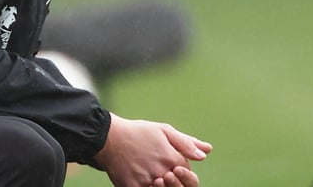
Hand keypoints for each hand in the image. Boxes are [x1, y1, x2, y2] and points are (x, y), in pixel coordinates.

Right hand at [95, 114, 211, 186]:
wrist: (107, 137)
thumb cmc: (137, 132)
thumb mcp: (163, 130)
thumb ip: (186, 142)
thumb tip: (206, 152)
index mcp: (173, 158)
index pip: (187, 173)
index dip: (180, 169)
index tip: (167, 162)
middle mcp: (162, 171)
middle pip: (177, 185)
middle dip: (172, 180)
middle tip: (160, 171)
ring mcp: (148, 181)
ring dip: (160, 184)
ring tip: (152, 174)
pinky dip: (146, 186)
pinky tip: (140, 177)